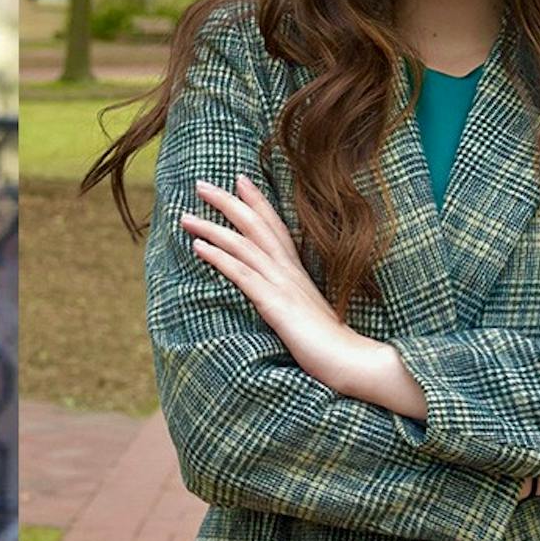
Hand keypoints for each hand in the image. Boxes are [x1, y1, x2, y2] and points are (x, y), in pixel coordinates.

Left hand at [180, 176, 374, 394]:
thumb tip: (280, 297)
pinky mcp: (276, 305)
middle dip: (227, 202)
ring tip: (185, 216)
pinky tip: (198, 247)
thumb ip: (294, 299)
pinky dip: (219, 256)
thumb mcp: (309, 314)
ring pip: (244, 245)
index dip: (257, 201)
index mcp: (297, 272)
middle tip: (200, 184)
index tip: (239, 178)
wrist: (354, 362)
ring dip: (212, 227)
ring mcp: (283, 285)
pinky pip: (243, 274)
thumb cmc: (332, 345)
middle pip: (255, 225)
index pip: (275, 226)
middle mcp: (289, 271)